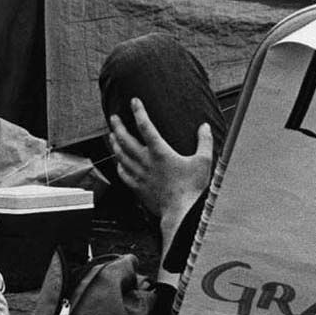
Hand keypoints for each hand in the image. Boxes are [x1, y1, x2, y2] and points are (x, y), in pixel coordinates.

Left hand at [108, 97, 212, 225]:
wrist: (181, 213)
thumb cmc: (192, 189)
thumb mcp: (204, 161)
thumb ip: (204, 142)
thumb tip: (204, 126)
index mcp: (160, 152)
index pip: (145, 126)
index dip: (139, 111)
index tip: (134, 101)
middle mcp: (146, 162)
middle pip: (125, 140)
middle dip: (118, 126)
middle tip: (113, 117)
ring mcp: (139, 175)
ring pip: (121, 156)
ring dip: (115, 144)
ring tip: (111, 135)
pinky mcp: (138, 188)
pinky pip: (123, 174)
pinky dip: (119, 165)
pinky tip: (118, 162)